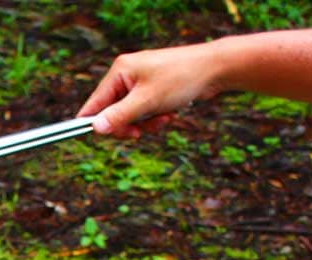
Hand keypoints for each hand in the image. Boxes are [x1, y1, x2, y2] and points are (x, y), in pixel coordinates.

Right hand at [78, 42, 224, 137]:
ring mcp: (139, 82)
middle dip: (129, 125)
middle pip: (112, 113)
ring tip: (163, 118)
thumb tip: (95, 129)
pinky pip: (143, 112)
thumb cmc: (181, 78)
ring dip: (145, 123)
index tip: (104, 138)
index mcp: (119, 71)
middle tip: (141, 132)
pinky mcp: (152, 89)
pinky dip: (154, 118)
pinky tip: (169, 113)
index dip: (96, 123)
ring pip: (129, 115)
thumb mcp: (147, 101)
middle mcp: (126, 75)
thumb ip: (119, 116)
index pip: (95, 103)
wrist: (216, 68)